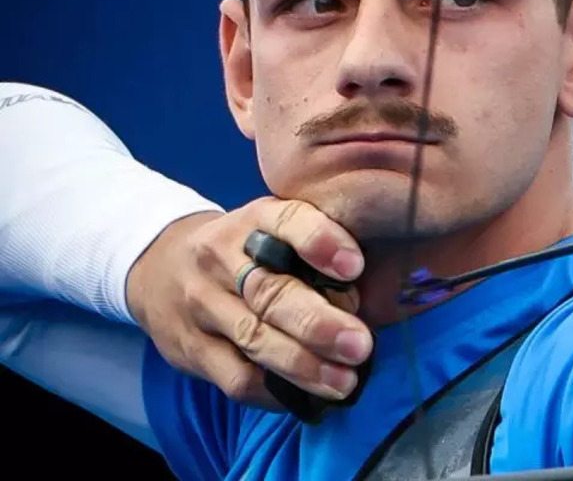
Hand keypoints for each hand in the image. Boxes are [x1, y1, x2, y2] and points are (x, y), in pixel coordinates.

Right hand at [126, 199, 371, 407]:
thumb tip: (369, 293)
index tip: (354, 266)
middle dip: (319, 323)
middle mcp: (221, 257)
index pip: (286, 221)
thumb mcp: (270, 227)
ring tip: (343, 381)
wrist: (159, 266)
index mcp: (253, 219)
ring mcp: (201, 303)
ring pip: (254, 338)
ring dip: (303, 366)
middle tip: (360, 345)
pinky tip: (306, 396)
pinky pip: (235, 377)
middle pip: (270, 292)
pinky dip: (275, 392)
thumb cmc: (243, 249)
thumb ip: (313, 247)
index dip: (320, 242)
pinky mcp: (190, 347)